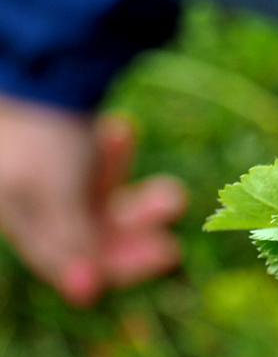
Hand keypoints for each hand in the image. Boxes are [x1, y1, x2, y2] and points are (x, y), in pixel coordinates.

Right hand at [0, 94, 187, 304]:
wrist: (32, 65)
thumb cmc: (39, 133)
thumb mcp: (53, 191)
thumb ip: (70, 239)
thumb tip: (84, 292)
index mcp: (20, 218)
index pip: (70, 262)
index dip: (116, 265)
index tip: (165, 253)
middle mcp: (33, 203)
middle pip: (92, 236)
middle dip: (136, 233)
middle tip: (177, 238)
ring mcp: (49, 177)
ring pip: (103, 203)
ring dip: (138, 199)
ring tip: (171, 192)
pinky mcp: (63, 149)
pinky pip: (97, 166)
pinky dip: (113, 155)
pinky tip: (120, 130)